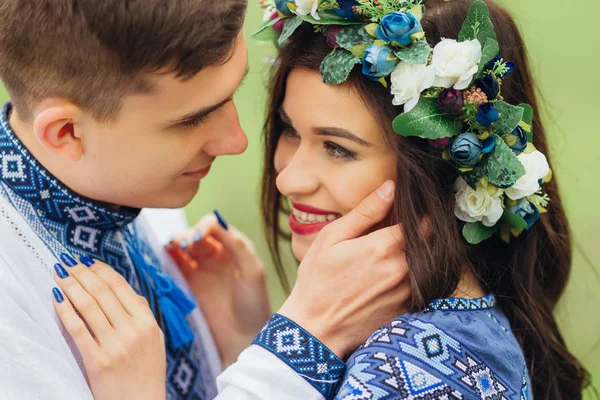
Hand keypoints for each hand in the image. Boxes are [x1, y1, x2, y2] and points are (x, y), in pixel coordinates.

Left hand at [52, 257, 165, 399]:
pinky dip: (66, 311)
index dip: (101, 270)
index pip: (121, 286)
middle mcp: (132, 330)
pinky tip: (57, 298)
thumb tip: (125, 289)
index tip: (87, 260)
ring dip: (71, 286)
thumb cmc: (147, 371)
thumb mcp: (155, 339)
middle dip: (82, 273)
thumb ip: (142, 313)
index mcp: (147, 322)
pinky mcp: (98, 360)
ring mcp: (115, 345)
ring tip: (60, 274)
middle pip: (102, 292)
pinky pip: (78, 329)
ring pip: (89, 306)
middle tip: (67, 262)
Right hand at [166, 213, 270, 367]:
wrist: (242, 337)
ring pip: (183, 247)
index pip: (214, 226)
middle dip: (188, 234)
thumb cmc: (254, 304)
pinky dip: (168, 255)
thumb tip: (216, 223)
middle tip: (183, 245)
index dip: (204, 227)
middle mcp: (216, 254)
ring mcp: (200, 268)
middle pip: (195, 234)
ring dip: (176, 242)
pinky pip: (175, 264)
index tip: (198, 237)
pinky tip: (166, 254)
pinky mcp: (188, 283)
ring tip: (173, 247)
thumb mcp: (253, 272)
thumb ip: (238, 246)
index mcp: (234, 247)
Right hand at [278, 180, 410, 358]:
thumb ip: (365, 212)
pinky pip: (421, 286)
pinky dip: (415, 277)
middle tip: (409, 228)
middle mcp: (401, 269)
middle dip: (422, 232)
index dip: (421, 213)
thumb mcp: (332, 238)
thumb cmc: (318, 279)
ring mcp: (406, 292)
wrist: (315, 328)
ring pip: (427, 264)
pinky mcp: (406, 310)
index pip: (420, 221)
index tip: (418, 208)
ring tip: (396, 253)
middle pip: (428, 242)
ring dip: (419, 255)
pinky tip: (392, 277)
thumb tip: (391, 187)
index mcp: (382, 247)